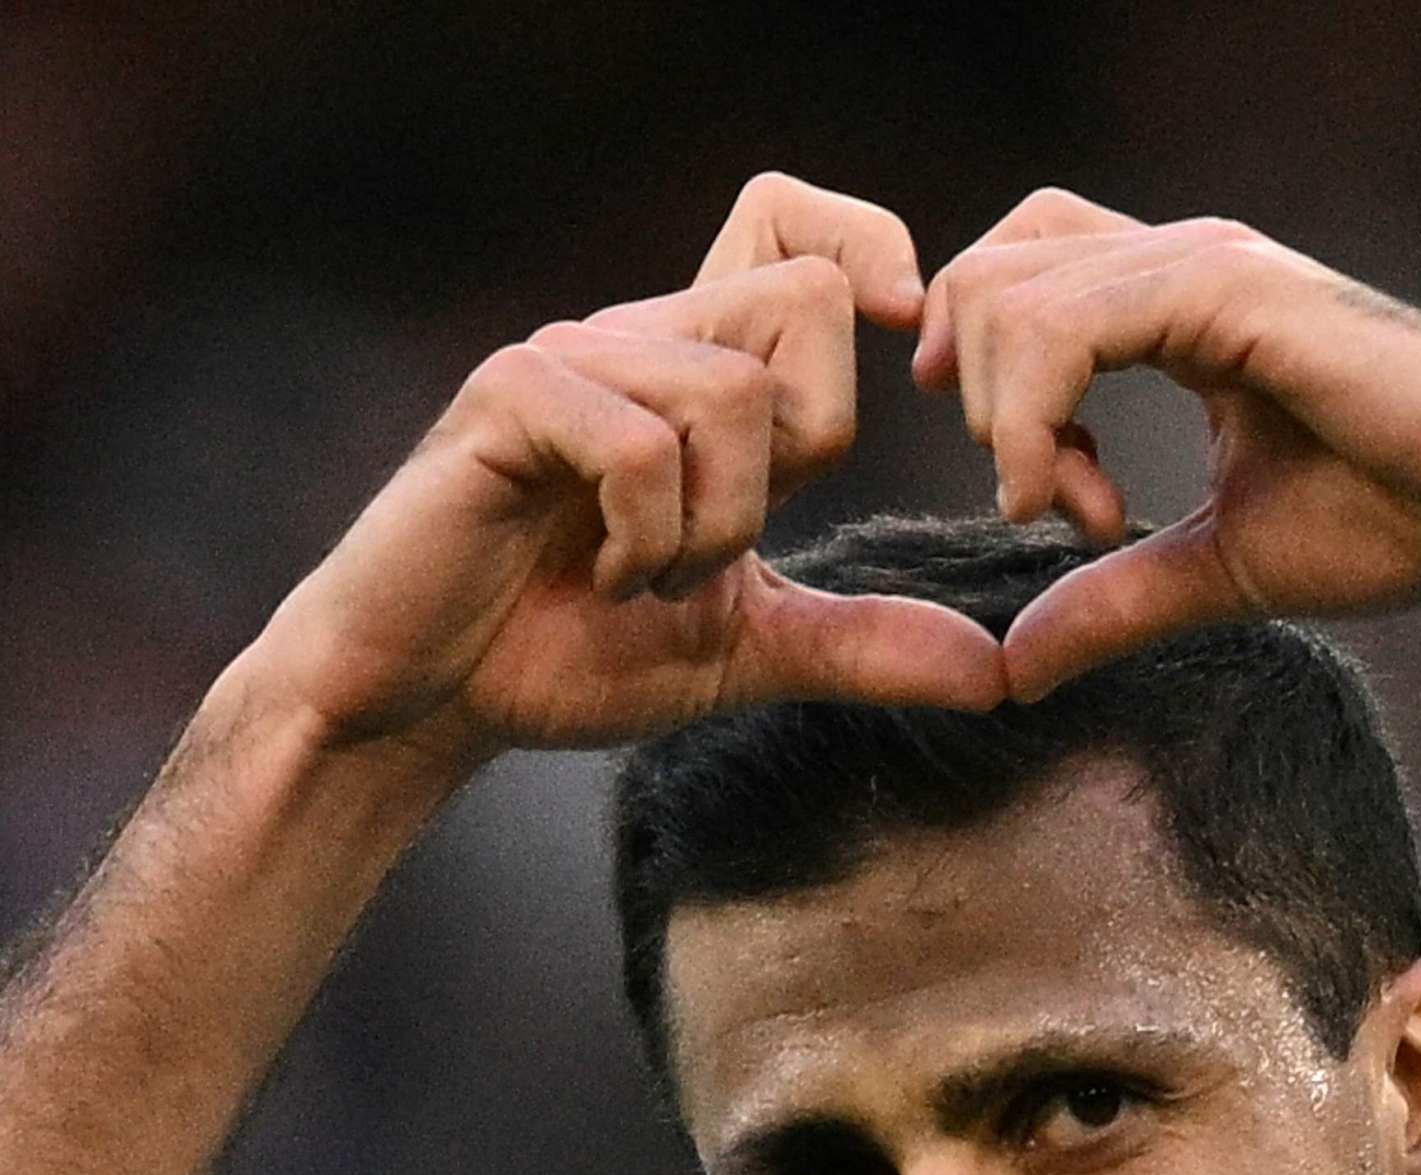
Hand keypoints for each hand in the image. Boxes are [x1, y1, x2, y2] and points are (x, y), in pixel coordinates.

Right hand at [250, 175, 1008, 754]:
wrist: (426, 701)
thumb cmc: (564, 654)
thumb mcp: (743, 651)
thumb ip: (862, 648)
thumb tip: (994, 674)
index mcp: (699, 369)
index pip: (798, 227)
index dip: (870, 254)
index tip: (896, 351)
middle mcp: (642, 338)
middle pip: (808, 299)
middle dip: (804, 450)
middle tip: (725, 544)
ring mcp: (573, 357)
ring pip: (731, 391)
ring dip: (712, 529)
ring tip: (644, 582)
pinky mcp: (510, 398)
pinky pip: (640, 444)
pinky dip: (643, 540)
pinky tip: (597, 579)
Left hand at [916, 192, 1420, 696]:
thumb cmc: (1405, 519)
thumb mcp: (1220, 568)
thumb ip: (1112, 603)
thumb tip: (1012, 670)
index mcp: (1181, 302)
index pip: (1018, 277)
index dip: (983, 381)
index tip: (1036, 498)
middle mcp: (1183, 259)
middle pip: (989, 272)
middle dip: (971, 395)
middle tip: (1044, 504)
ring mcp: (1204, 262)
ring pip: (1005, 292)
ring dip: (1001, 419)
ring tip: (1070, 512)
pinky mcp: (1227, 290)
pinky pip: (1062, 325)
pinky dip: (1031, 419)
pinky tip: (1073, 501)